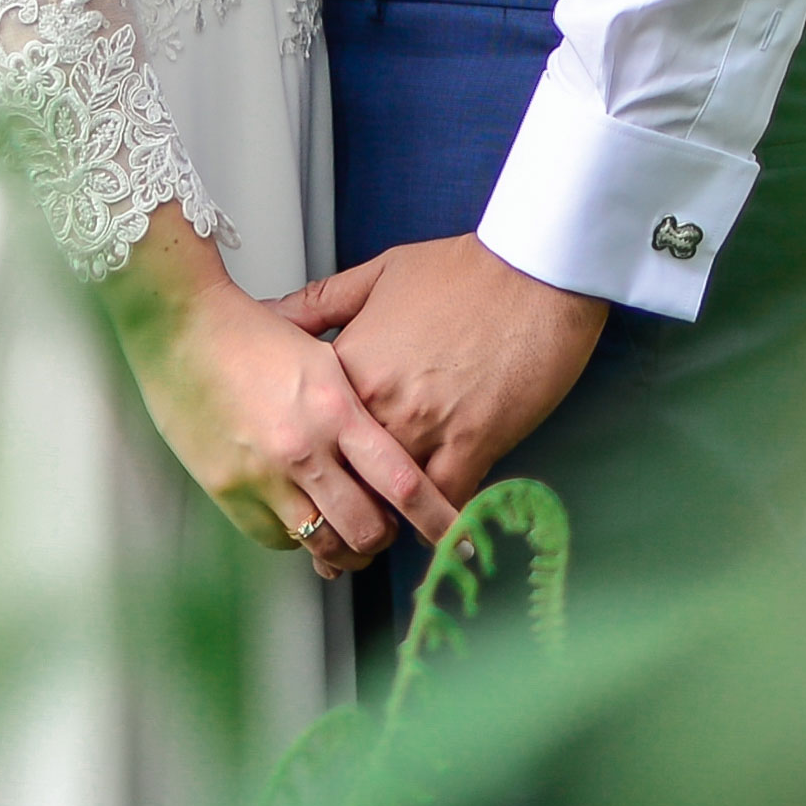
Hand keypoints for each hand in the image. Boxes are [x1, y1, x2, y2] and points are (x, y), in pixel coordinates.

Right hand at [114, 259, 464, 576]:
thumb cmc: (253, 334)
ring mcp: (263, 476)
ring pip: (322, 543)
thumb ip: (360, 400)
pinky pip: (277, 539)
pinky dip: (298, 539)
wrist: (180, 327)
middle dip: (385, 540)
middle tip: (390, 533)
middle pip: (366, 528)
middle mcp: (304, 449)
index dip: (436, 520)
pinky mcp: (228, 491)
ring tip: (351, 537)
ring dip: (345, 550)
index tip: (458, 540)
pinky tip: (304, 520)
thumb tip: (398, 434)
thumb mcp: (324, 354)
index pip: (402, 482)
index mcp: (337, 410)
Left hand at [279, 235, 609, 512]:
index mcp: (349, 364)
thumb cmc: (463, 270)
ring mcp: (425, 427)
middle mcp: (378, 403)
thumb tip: (270, 316)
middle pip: (345, 477)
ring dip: (389, 521)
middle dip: (344, 503)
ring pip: (390, 500)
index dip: (311, 460)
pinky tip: (436, 530)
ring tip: (385, 536)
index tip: (313, 477)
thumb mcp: (378, 275)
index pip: (312, 433)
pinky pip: (444, 503)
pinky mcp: (473, 443)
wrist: (534, 271)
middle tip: (343, 528)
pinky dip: (438, 522)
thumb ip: (319, 303)